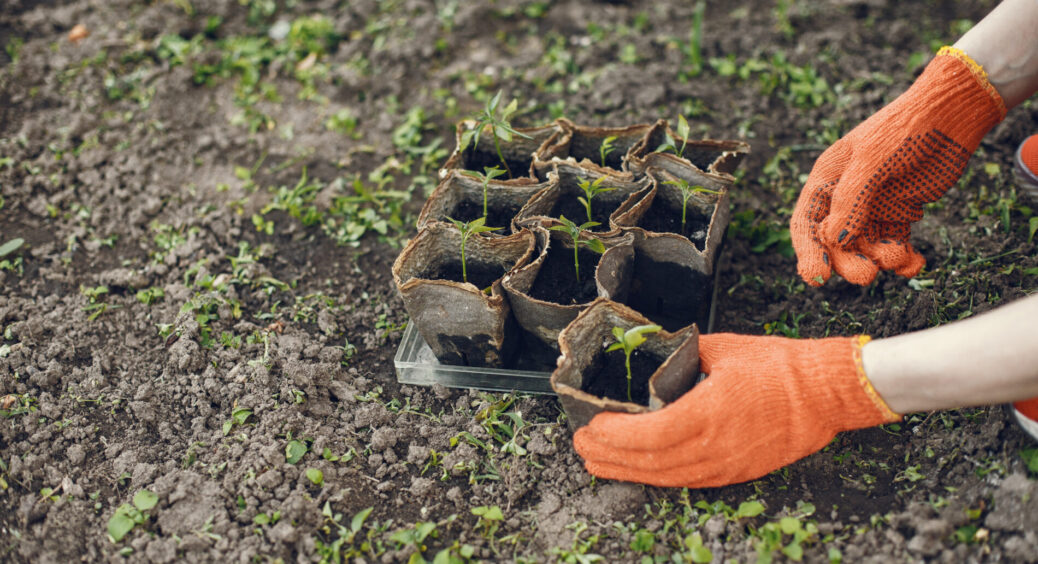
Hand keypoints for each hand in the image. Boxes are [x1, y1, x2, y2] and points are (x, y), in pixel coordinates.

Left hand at [572, 333, 899, 487]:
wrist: (827, 394)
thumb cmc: (780, 368)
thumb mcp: (723, 349)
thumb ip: (682, 354)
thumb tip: (654, 352)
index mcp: (709, 413)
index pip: (649, 434)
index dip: (614, 434)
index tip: (591, 425)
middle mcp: (715, 447)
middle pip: (649, 462)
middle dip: (608, 456)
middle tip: (581, 446)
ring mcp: (726, 465)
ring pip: (665, 477)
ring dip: (626, 471)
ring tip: (597, 463)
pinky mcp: (735, 473)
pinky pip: (686, 481)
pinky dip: (656, 476)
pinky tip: (638, 470)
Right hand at [791, 47, 1005, 285]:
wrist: (951, 114)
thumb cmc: (904, 128)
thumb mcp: (872, 159)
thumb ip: (851, 199)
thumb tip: (834, 239)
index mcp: (827, 180)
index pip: (807, 223)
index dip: (808, 252)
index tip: (817, 277)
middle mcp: (845, 198)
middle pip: (836, 243)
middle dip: (848, 262)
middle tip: (866, 275)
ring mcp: (873, 208)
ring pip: (866, 248)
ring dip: (881, 260)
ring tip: (900, 257)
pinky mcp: (900, 214)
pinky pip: (895, 245)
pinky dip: (905, 260)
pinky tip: (916, 264)